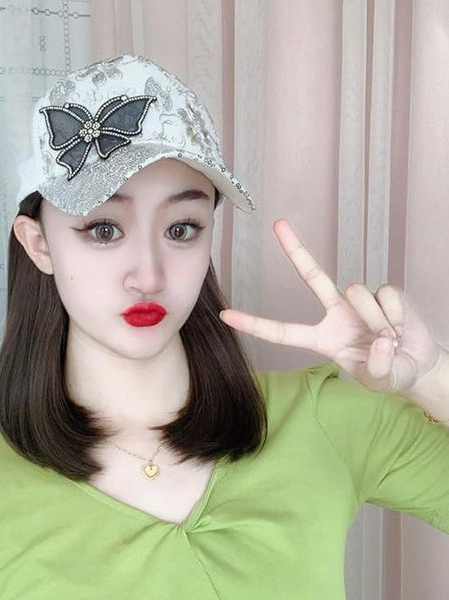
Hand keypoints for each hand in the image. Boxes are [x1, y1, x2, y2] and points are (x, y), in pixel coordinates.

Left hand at [219, 218, 439, 394]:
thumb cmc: (390, 372)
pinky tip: (400, 326)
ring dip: (377, 321)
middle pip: (311, 275)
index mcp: (322, 338)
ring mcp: (359, 300)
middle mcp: (336, 312)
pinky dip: (396, 315)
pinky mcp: (384, 291)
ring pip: (357, 292)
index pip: (283, 332)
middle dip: (295, 248)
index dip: (255, 324)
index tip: (226, 315)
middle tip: (277, 223)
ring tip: (390, 339)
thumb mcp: (379, 381)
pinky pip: (385, 294)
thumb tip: (380, 340)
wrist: (418, 363)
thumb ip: (377, 369)